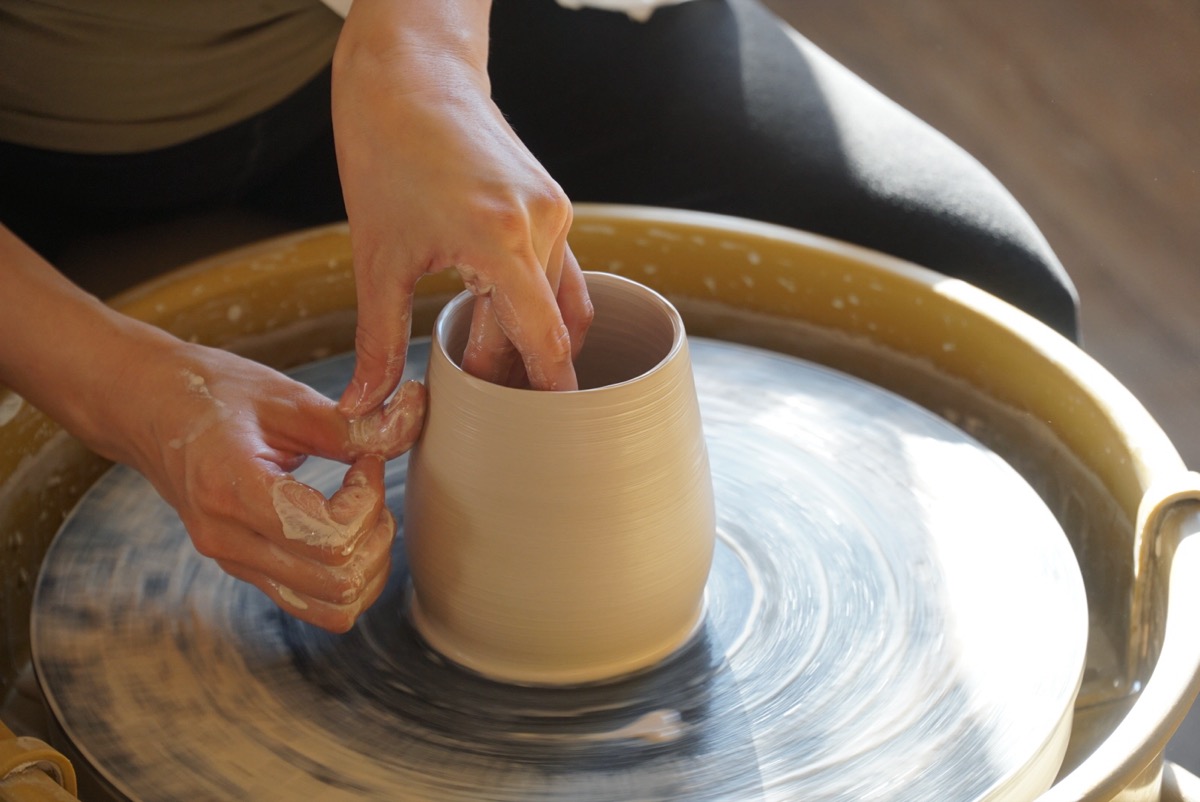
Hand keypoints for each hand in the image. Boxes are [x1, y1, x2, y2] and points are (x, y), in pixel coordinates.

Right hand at [2, 218, 425, 633]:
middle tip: (367, 479)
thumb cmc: (210, 392)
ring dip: (369, 559)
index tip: (366, 457)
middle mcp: (229, 542)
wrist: (148, 410)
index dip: (368, 499)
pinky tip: (347, 524)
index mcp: (232, 491)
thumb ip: (349, 422)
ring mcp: (236, 563)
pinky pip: (317, 603)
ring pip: (335, 606)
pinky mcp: (248, 570)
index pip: (330, 539)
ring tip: (360, 504)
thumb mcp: (282, 395)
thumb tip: (412, 420)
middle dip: (377, 531)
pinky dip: (350, 574)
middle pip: (340, 582)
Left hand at [332, 0, 593, 415]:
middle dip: (522, 372)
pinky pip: (559, 270)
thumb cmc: (386, 151)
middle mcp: (543, 225)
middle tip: (490, 412)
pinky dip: (538, 304)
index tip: (548, 435)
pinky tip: (504, 324)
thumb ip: (376, 338)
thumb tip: (363, 405)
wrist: (411, 73)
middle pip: (548, 328)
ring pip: (561, 301)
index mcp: (502, 239)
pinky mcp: (551, 202)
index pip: (542, 340)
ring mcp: (554, 211)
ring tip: (496, 374)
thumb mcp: (376, 255)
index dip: (546, 392)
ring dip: (534, 340)